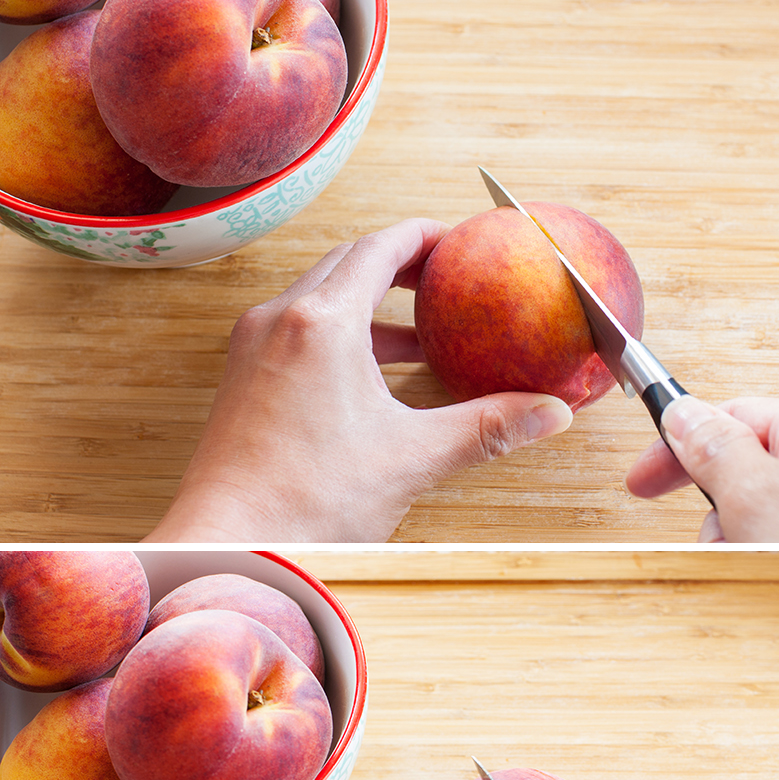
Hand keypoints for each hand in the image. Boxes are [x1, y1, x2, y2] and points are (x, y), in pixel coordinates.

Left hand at [152, 219, 571, 543]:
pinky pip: (298, 332)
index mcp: (322, 321)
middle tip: (445, 279)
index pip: (381, 246)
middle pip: (348, 262)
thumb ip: (485, 428)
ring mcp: (254, 346)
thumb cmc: (305, 504)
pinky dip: (340, 336)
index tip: (460, 241)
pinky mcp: (243, 378)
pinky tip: (371, 377)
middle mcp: (281, 319)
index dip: (427, 236)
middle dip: (400, 264)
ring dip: (370, 305)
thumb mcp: (410, 458)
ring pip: (320, 298)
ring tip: (420, 335)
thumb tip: (548, 414)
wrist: (228, 542)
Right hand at [626, 395, 778, 545]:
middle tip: (718, 542)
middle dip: (724, 509)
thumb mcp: (753, 496)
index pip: (734, 416)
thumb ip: (713, 448)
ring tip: (759, 569)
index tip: (646, 480)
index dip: (681, 449)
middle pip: (756, 466)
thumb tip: (683, 415)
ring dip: (752, 539)